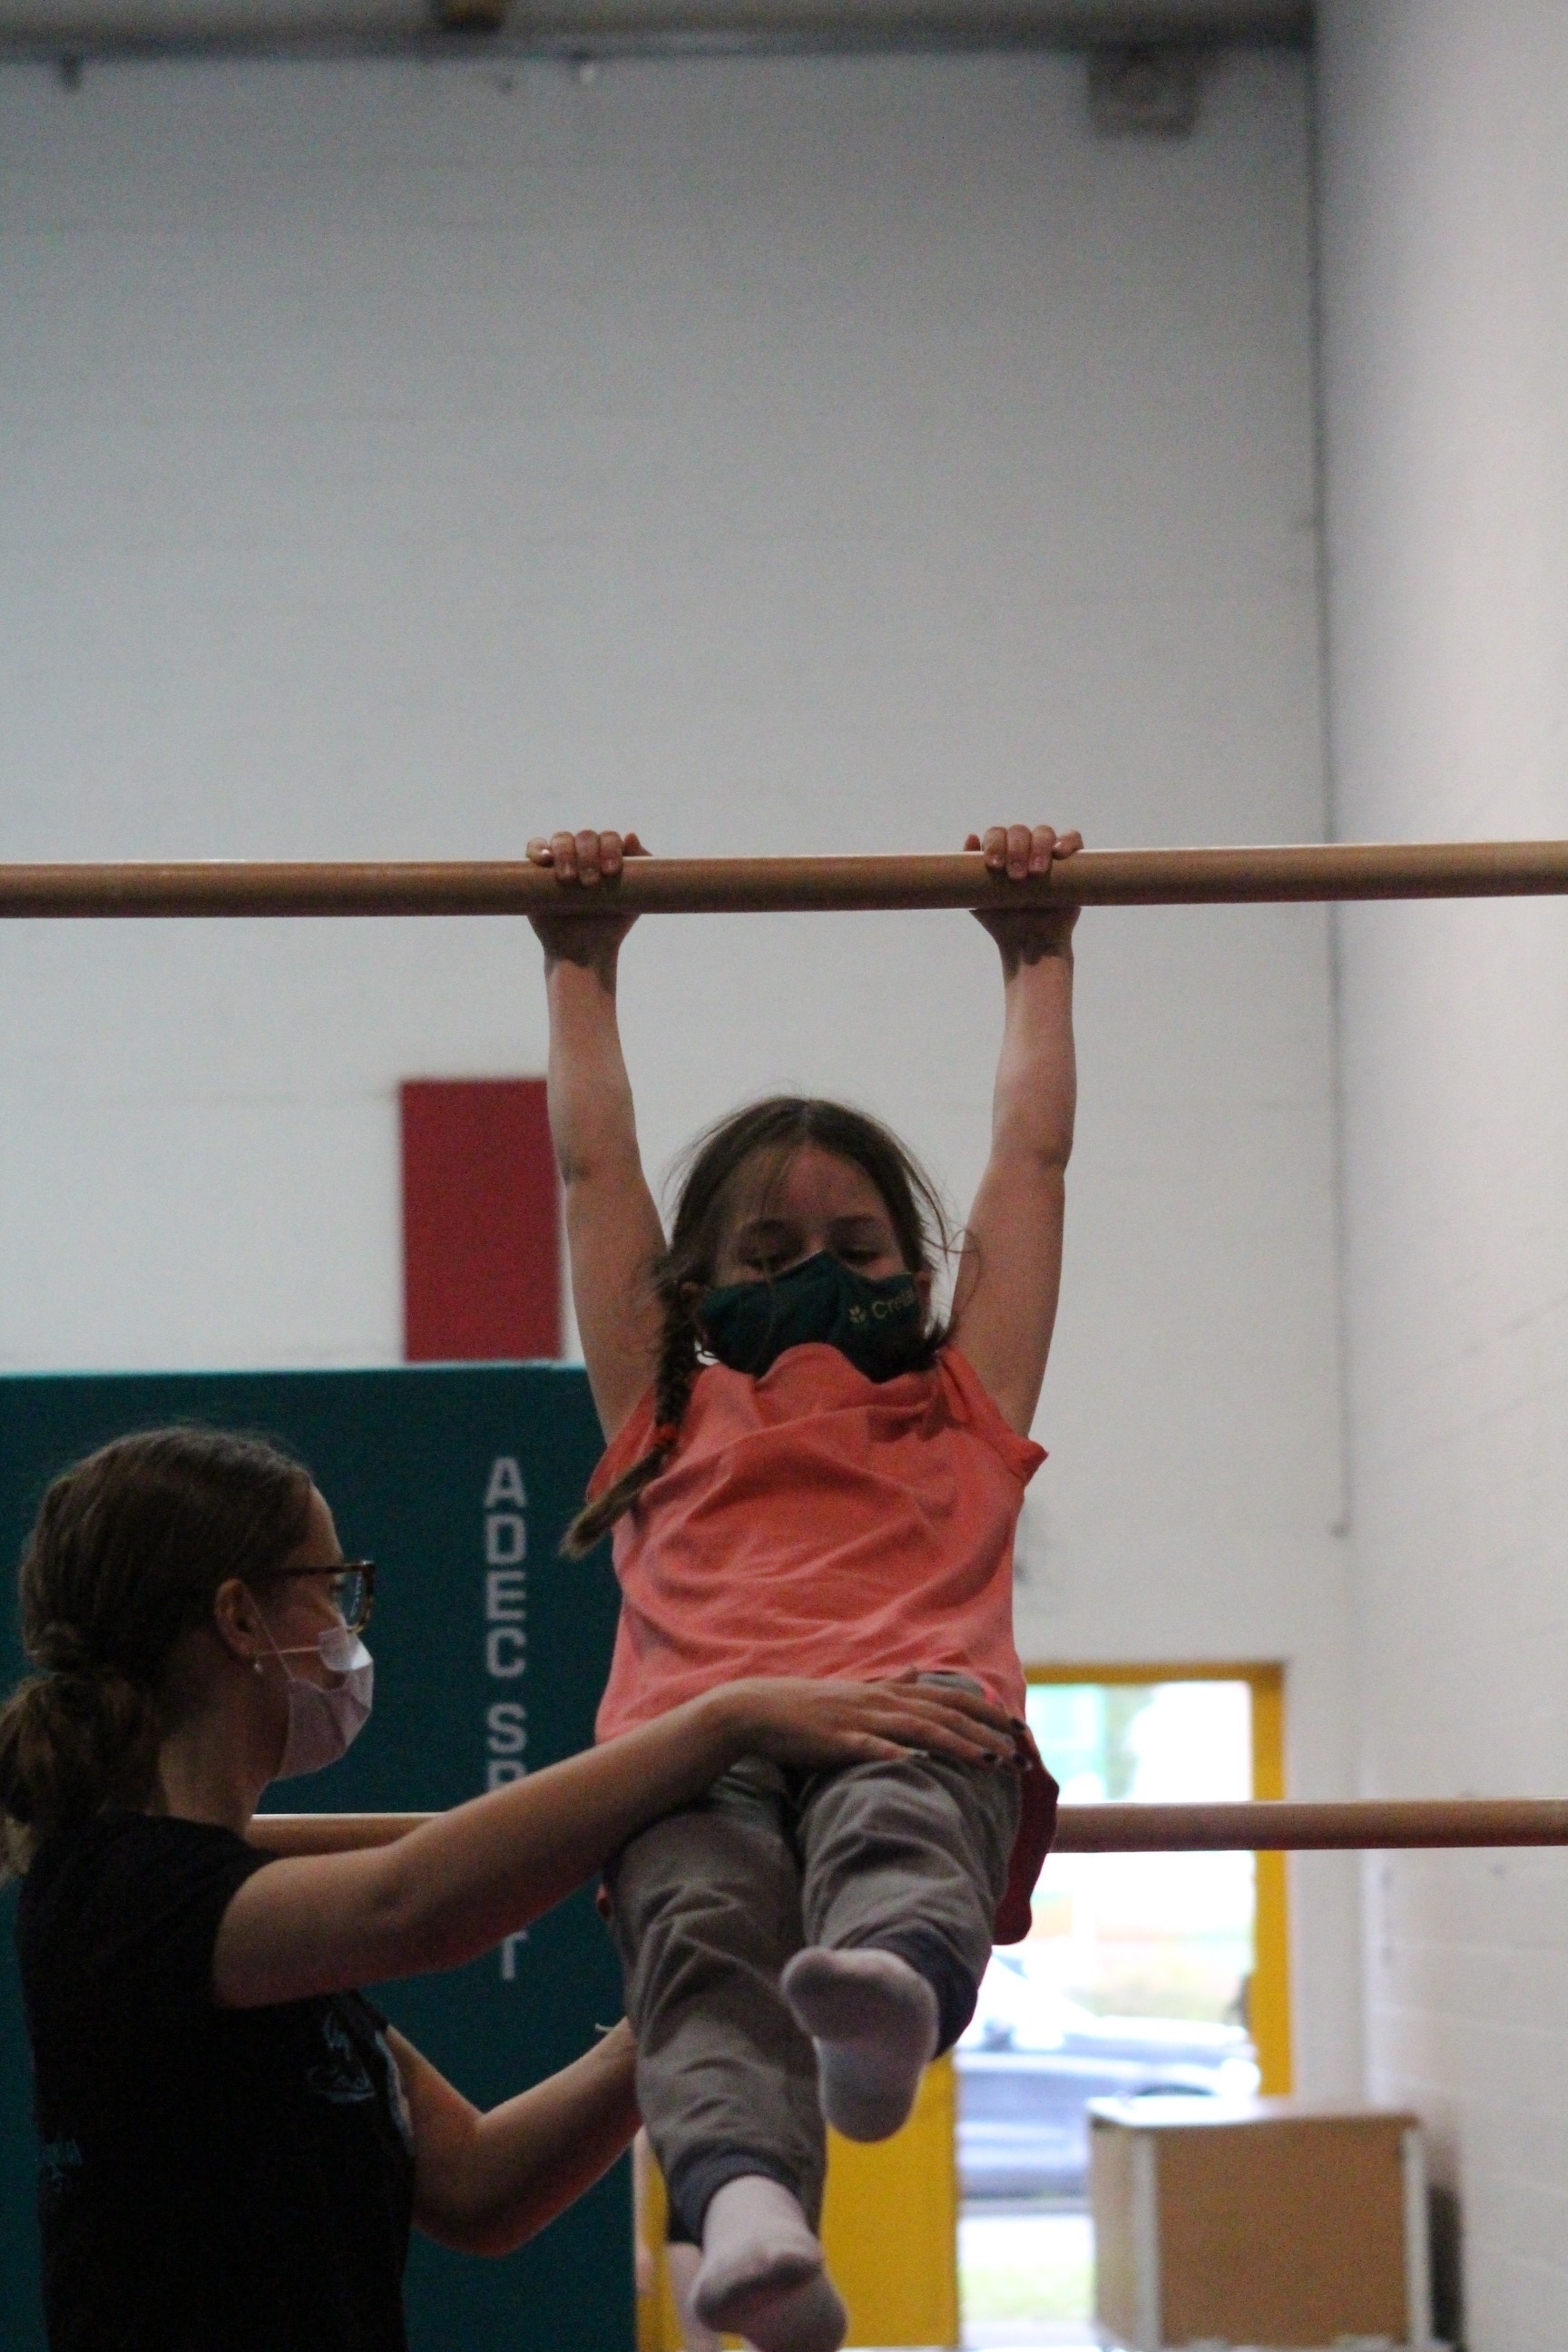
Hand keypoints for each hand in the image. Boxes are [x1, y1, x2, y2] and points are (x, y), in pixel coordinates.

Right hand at [526, 830, 648, 965]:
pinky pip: (534, 849)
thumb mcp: (634, 899)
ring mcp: (559, 860)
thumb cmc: (612, 925)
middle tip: (590, 883)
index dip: (610, 848)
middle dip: (589, 855)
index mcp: (606, 856)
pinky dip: (538, 849)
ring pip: (561, 839)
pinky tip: (545, 860)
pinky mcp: (536, 871)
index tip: (611, 872)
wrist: (584, 952)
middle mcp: (583, 854)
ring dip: (565, 853)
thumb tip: (631, 835)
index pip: (608, 838)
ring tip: (569, 878)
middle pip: (585, 837)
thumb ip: (641, 869)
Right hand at [711, 1673, 1018, 1770]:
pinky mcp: (835, 1740)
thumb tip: (914, 1672)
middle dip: (985, 1732)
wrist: (756, 1710)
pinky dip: (895, 1754)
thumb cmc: (807, 1707)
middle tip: (1021, 1753)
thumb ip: (888, 1684)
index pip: (949, 1699)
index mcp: (888, 1693)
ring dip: (957, 1744)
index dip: (986, 1712)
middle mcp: (881, 1702)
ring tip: (990, 1761)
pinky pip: (870, 1747)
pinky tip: (918, 1764)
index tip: (1020, 1729)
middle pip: (944, 1714)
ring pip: (918, 1730)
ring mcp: (859, 1720)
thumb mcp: (854, 1691)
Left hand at [966, 823, 1082, 963]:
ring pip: (1044, 832)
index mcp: (1002, 852)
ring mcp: (1048, 854)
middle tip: (1016, 876)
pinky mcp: (1072, 862)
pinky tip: (1059, 853)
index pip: (997, 834)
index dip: (994, 844)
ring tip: (1036, 873)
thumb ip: (968, 872)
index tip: (993, 866)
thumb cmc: (1001, 921)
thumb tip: (971, 837)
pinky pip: (1074, 840)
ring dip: (1038, 847)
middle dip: (1015, 849)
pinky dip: (1068, 841)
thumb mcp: (977, 897)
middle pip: (1019, 831)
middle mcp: (1025, 849)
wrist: (1028, 944)